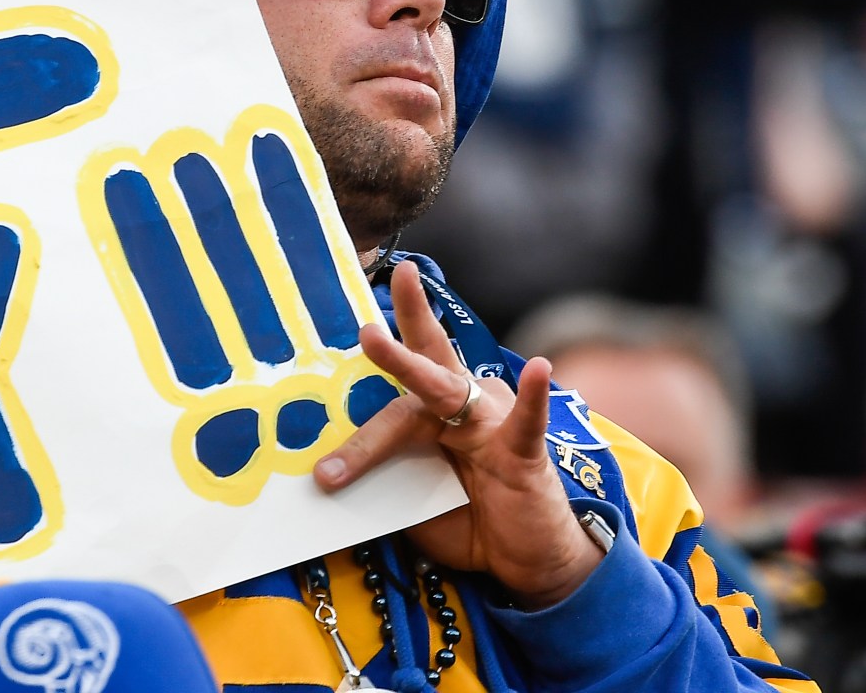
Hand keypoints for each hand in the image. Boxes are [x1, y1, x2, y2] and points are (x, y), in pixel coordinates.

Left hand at [315, 260, 605, 609]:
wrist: (527, 561)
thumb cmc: (470, 522)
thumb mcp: (413, 503)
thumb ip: (382, 481)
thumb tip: (328, 478)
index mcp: (436, 415)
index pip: (395, 393)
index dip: (364, 392)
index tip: (333, 406)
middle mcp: (464, 406)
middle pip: (426, 360)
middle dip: (402, 324)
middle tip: (372, 305)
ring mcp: (493, 423)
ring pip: (445, 391)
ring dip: (410, 367)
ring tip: (373, 340)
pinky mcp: (523, 452)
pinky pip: (526, 422)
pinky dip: (531, 398)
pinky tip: (537, 370)